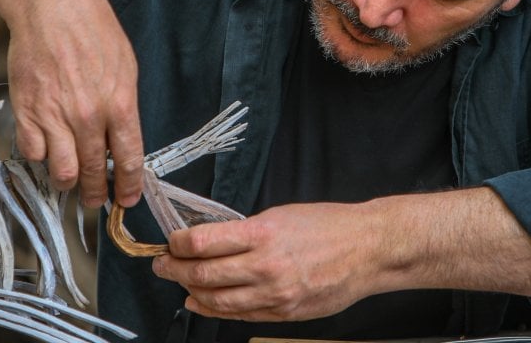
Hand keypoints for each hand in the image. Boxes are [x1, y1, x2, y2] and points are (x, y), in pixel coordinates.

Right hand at [6, 0, 144, 208]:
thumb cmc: (94, 30)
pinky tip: (47, 149)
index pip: (129, 160)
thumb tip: (121, 141)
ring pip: (62, 172)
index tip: (127, 199)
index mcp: (120, 105)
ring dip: (67, 182)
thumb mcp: (126, 68)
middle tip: (94, 199)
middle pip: (94, 172)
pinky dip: (40, 157)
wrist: (52, 7)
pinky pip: (32, 153)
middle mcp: (88, 116)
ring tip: (70, 180)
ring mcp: (55, 116)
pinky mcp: (27, 111)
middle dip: (95, 193)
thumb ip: (124, 108)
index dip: (128, 186)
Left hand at [151, 202, 391, 320]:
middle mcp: (265, 267)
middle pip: (202, 275)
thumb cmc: (330, 226)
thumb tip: (211, 240)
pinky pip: (239, 315)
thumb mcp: (283, 215)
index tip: (170, 241)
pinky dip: (215, 310)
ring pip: (216, 300)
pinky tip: (203, 302)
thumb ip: (247, 231)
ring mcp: (275, 294)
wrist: (368, 250)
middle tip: (162, 264)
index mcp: (263, 234)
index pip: (202, 242)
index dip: (177, 244)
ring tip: (180, 284)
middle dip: (173, 270)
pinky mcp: (284, 313)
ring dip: (190, 292)